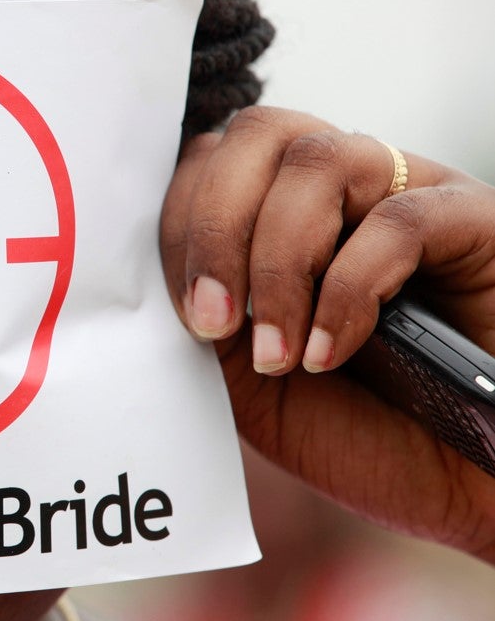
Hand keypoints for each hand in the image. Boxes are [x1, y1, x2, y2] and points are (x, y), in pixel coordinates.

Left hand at [160, 106, 494, 560]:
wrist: (470, 485)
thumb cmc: (364, 434)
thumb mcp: (253, 382)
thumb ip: (210, 316)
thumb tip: (157, 270)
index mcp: (280, 216)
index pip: (211, 161)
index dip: (181, 223)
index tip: (180, 313)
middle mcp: (344, 191)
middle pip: (258, 134)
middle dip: (215, 228)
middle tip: (212, 324)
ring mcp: (409, 197)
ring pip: (318, 161)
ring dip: (276, 261)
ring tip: (276, 353)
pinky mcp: (477, 222)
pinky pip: (398, 221)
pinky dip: (346, 291)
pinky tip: (329, 353)